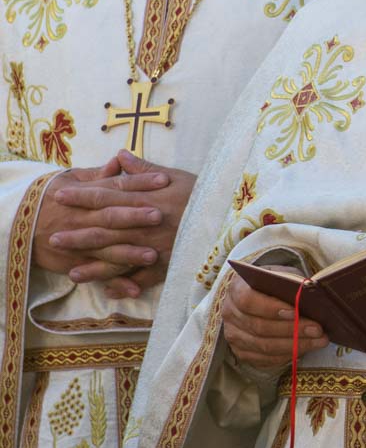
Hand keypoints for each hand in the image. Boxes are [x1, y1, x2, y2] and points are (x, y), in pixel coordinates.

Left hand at [34, 151, 193, 297]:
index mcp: (146, 200)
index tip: (59, 195)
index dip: (82, 196)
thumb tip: (119, 156)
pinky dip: (125, 285)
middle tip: (52, 237)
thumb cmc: (205, 193)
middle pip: (105, 229)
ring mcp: (155, 247)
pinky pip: (143, 278)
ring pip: (118, 258)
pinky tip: (107, 291)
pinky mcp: (169, 264)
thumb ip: (144, 169)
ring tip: (70, 272)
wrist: (231, 217)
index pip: (107, 196)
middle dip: (77, 234)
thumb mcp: (177, 175)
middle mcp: (146, 225)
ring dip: (93, 266)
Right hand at [221, 277, 330, 370]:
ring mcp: (234, 335)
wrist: (259, 296)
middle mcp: (230, 313)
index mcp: (237, 289)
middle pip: (259, 327)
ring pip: (263, 346)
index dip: (271, 308)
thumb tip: (312, 295)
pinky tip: (305, 349)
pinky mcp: (241, 351)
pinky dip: (287, 355)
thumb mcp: (283, 276)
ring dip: (295, 345)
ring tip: (319, 341)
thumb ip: (292, 284)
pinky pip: (264, 359)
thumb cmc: (275, 284)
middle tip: (318, 330)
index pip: (248, 301)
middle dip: (292, 330)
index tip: (295, 312)